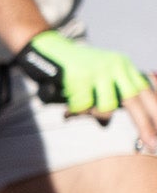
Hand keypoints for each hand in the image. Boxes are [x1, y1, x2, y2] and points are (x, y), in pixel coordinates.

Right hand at [27, 27, 156, 138]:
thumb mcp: (102, 73)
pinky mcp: (80, 76)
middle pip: (134, 100)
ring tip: (83, 109)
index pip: (146, 92)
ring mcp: (98, 70)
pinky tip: (69, 103)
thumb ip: (116, 88)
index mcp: (124, 67)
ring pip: (106, 106)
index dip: (155, 112)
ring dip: (94, 113)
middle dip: (145, 125)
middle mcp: (115, 66)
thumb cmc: (74, 67)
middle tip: (153, 144)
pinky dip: (75, 109)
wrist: (47, 48)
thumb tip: (131, 116)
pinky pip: (83, 105)